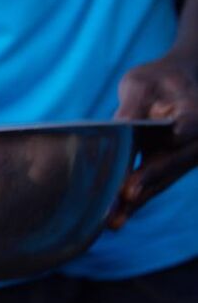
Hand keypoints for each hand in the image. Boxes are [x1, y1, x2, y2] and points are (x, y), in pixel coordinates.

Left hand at [109, 52, 197, 227]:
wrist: (178, 81)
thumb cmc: (156, 79)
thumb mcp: (140, 83)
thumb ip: (132, 107)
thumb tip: (117, 128)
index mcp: (196, 113)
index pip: (176, 141)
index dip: (154, 168)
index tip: (130, 188)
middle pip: (169, 168)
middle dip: (140, 191)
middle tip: (113, 215)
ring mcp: (192, 154)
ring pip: (164, 180)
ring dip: (138, 202)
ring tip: (113, 223)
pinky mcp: (179, 163)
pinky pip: (160, 181)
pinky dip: (140, 196)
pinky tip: (119, 216)